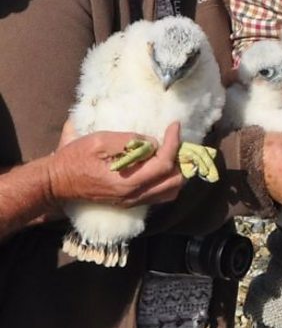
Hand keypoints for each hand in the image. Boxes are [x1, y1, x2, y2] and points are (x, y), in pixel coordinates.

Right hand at [48, 122, 183, 207]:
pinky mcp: (130, 202)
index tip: (174, 125)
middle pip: (174, 182)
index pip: (164, 164)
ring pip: (170, 192)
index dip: (173, 143)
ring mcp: (133, 202)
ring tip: (171, 152)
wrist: (56, 182)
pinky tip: (161, 165)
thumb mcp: (98, 141)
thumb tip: (152, 141)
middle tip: (175, 140)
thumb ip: (128, 140)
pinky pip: (160, 195)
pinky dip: (167, 180)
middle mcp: (134, 196)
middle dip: (180, 159)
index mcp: (128, 182)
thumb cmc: (74, 158)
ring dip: (176, 172)